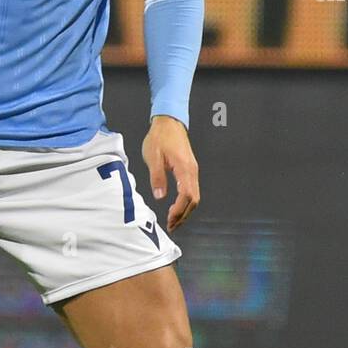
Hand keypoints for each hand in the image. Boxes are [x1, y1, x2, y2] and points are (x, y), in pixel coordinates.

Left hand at [141, 115, 199, 231]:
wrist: (169, 122)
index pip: (186, 196)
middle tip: (171, 226)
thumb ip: (157, 177)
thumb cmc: (160, 137)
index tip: (169, 220)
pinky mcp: (190, 169)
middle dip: (183, 215)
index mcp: (184, 168)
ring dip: (185, 210)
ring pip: (194, 196)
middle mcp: (192, 171)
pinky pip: (192, 190)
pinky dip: (186, 202)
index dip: (179, 211)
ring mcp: (193, 170)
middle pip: (194, 200)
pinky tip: (176, 207)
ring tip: (173, 220)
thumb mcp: (153, 157)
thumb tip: (160, 196)